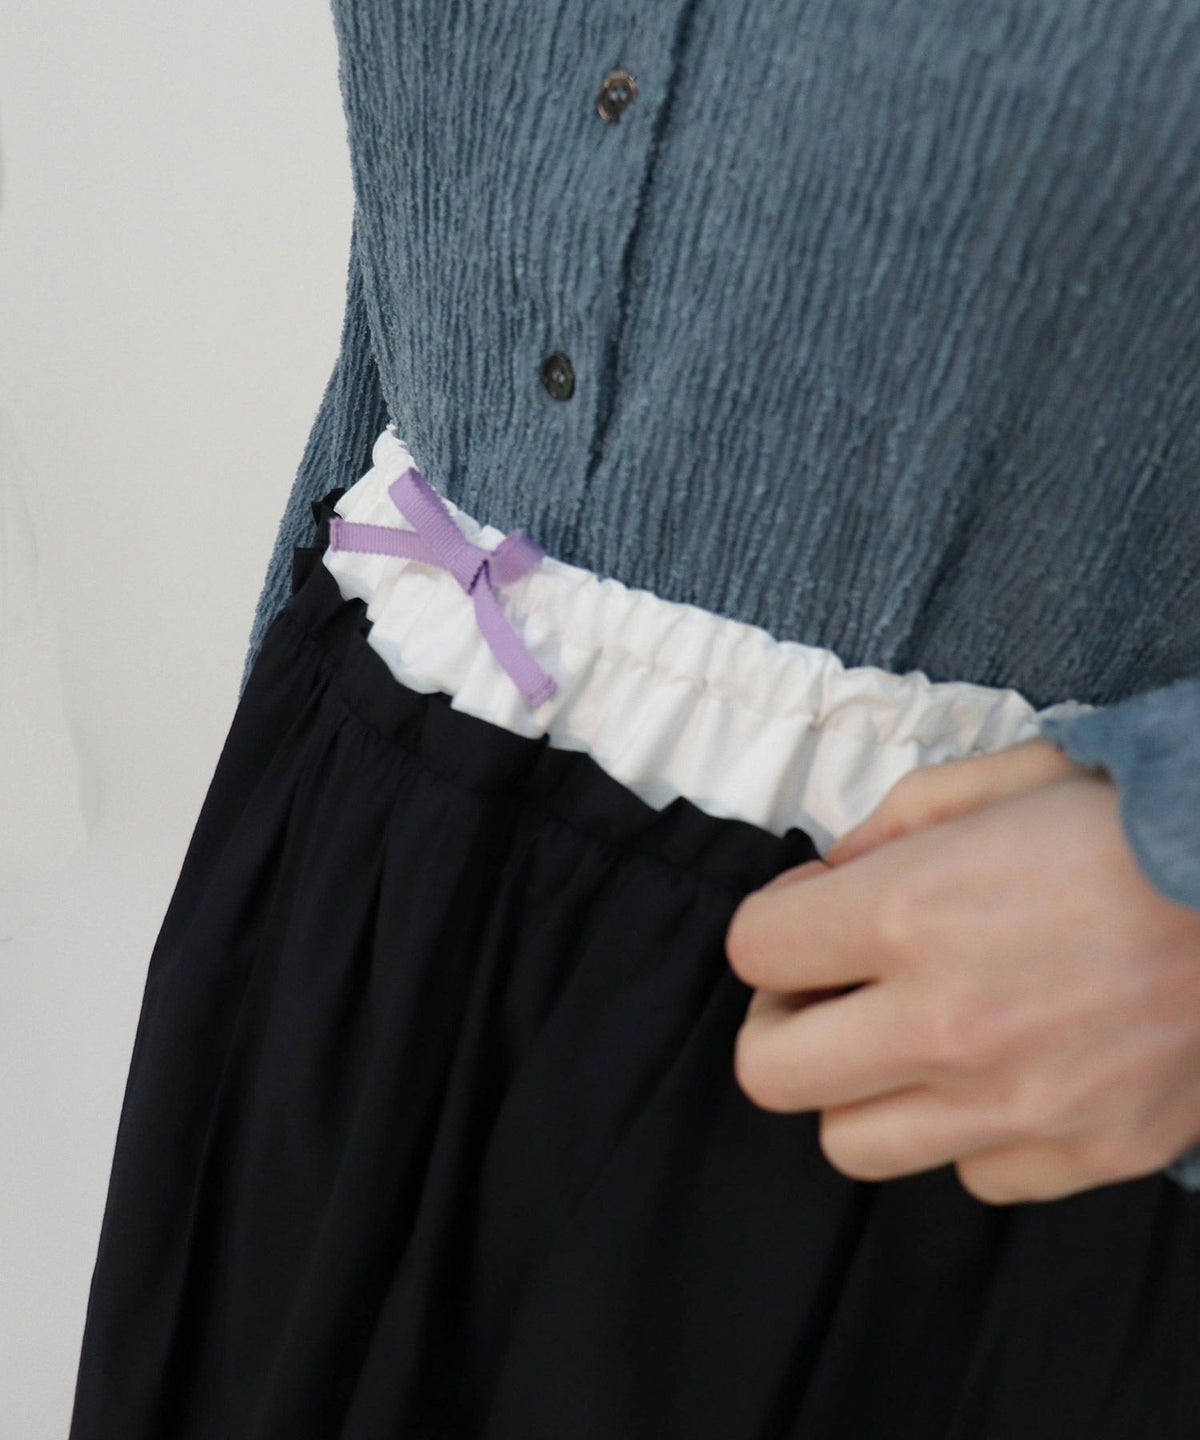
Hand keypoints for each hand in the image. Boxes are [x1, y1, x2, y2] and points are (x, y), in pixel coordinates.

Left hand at [724, 738, 1199, 1202]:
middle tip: (823, 991)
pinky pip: (972, 1175)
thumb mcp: (1009, 774)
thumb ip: (895, 822)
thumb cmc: (1144, 822)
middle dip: (777, 1023)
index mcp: (912, 912)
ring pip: (850, 1144)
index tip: (814, 911)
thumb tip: (831, 876)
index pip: (753, 947)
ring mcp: (1015, 1106)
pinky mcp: (1085, 1154)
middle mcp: (945, 1024)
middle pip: (769, 1072)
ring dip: (859, 1088)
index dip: (774, 924)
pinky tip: (1003, 1074)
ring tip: (906, 1041)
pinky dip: (968, 1132)